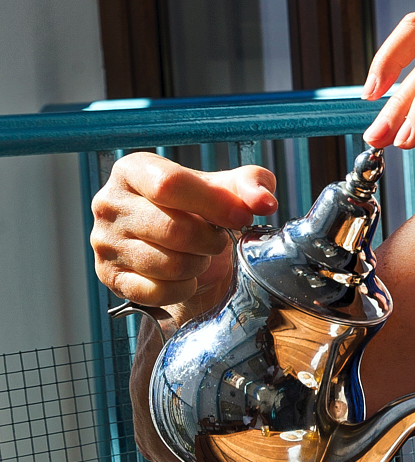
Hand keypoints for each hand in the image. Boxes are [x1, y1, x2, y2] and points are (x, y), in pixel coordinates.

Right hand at [91, 155, 277, 323]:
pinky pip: (157, 291)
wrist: (175, 248)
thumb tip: (264, 201)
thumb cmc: (197, 211)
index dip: (214, 203)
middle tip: (218, 239)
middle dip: (209, 240)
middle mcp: (109, 203)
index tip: (242, 217)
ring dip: (198, 264)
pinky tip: (186, 276)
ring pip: (167, 264)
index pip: (171, 184)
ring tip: (200, 255)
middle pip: (173, 229)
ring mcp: (104, 242)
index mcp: (133, 170)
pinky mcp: (109, 277)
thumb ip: (249, 185)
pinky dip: (183, 288)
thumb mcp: (224, 189)